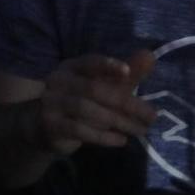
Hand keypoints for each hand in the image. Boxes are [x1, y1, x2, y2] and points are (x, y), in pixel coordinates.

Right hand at [36, 53, 157, 155]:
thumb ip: (127, 74)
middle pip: (93, 89)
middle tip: (151, 116)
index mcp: (72, 67)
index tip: (127, 72)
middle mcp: (59, 81)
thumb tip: (150, 55)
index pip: (89, 62)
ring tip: (140, 130)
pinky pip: (79, 130)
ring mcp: (52, 102)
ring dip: (118, 121)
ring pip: (87, 110)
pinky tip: (121, 140)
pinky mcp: (52, 124)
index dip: (106, 65)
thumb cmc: (81, 102)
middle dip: (125, 103)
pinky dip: (104, 137)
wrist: (43, 126)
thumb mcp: (104, 86)